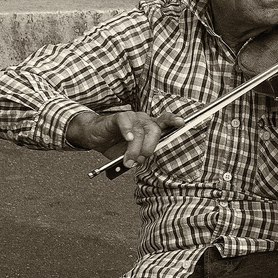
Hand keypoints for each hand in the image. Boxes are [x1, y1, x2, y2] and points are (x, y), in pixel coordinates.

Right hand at [67, 109, 185, 168]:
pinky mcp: (118, 117)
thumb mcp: (130, 153)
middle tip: (140, 160)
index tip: (181, 123)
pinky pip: (126, 122)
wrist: (95, 137)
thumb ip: (139, 155)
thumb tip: (141, 160)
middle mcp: (143, 120)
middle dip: (149, 148)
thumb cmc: (114, 144)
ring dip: (135, 149)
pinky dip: (128, 131)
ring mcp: (132, 117)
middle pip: (154, 130)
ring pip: (140, 131)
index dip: (173, 121)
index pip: (165, 122)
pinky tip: (128, 139)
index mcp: (149, 127)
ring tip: (128, 160)